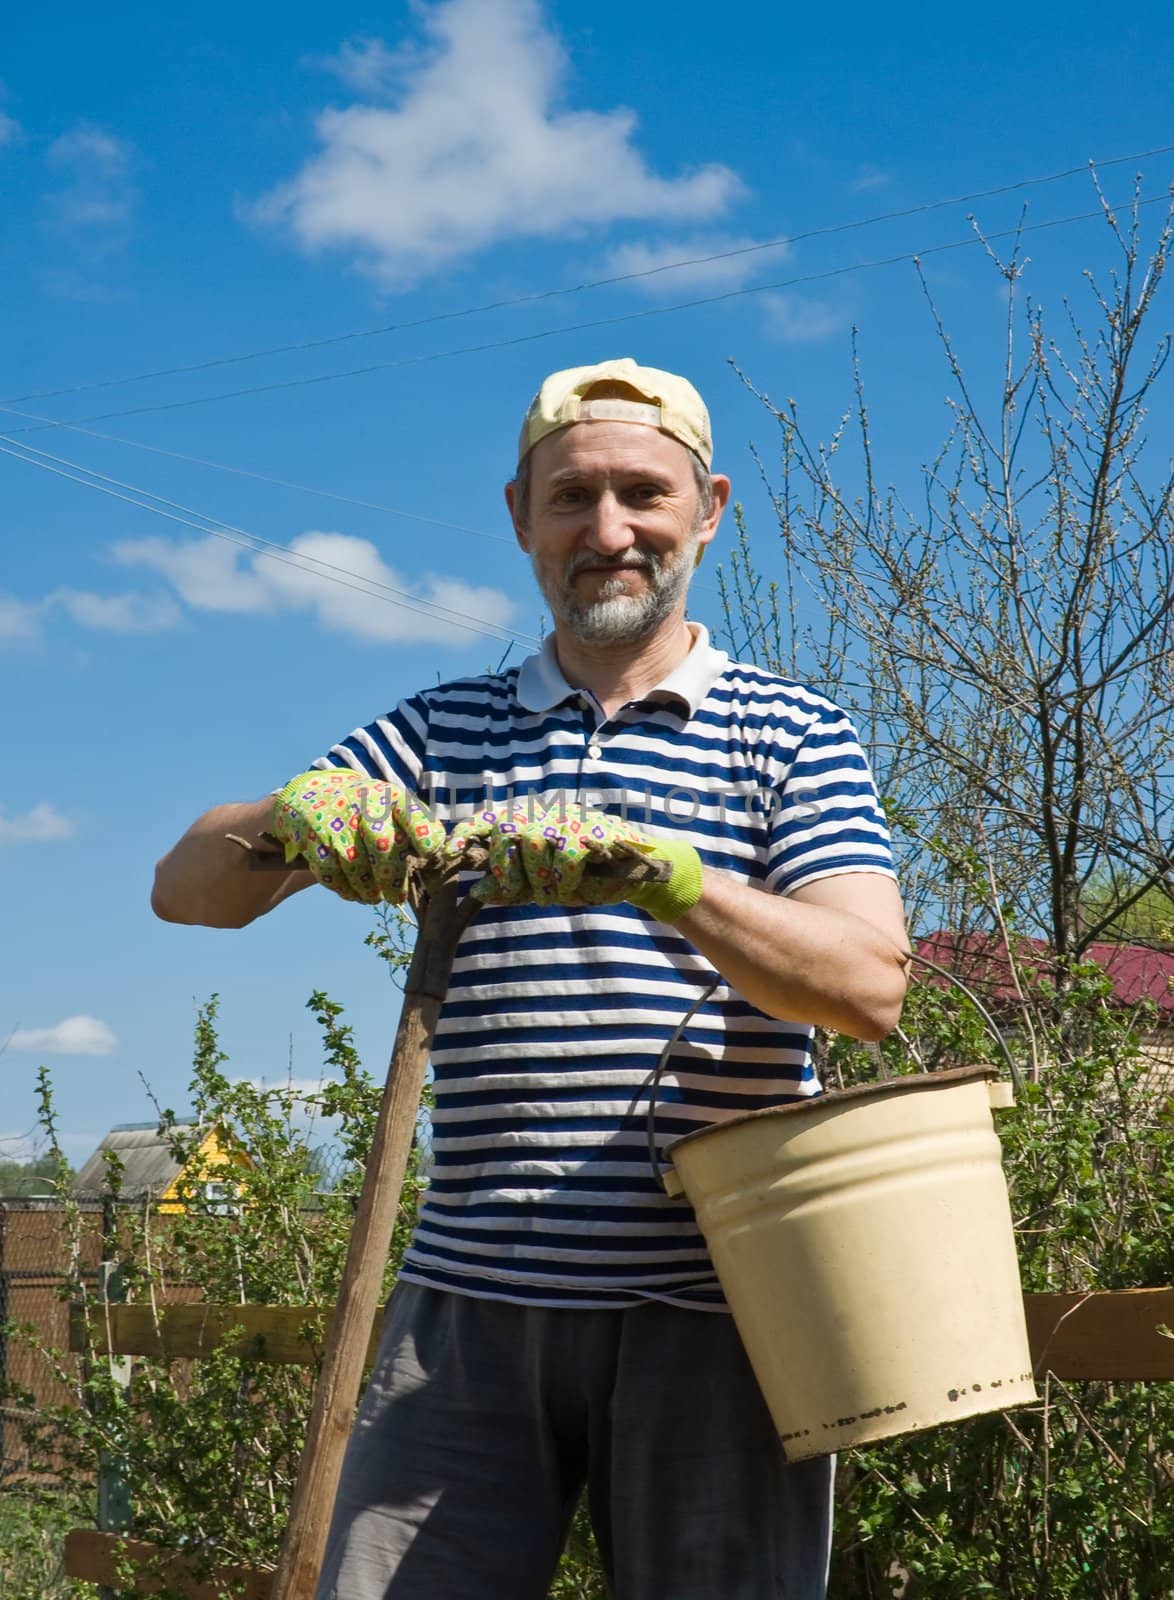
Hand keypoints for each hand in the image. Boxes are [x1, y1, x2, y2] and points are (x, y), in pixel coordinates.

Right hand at [271, 770, 445, 903]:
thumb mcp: (393, 806)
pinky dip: (344, 889)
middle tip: (396, 897)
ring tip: (375, 897)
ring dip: (368, 889)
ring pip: (355, 865)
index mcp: (391, 797)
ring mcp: (336, 821)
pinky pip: (331, 873)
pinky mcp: (313, 838)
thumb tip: (442, 857)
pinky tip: (353, 893)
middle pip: (383, 848)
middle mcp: (364, 805)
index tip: (429, 854)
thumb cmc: (368, 810)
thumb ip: (418, 827)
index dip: (424, 837)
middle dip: (392, 880)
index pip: (413, 816)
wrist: (315, 794)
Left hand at [447, 802, 703, 922]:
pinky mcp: (588, 832)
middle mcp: (544, 816)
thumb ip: (512, 888)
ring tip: (552, 893)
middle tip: (522, 891)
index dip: (465, 833)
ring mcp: (566, 821)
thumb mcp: (544, 886)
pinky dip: (564, 882)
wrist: (639, 872)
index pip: (487, 820)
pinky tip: (573, 889)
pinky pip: (562, 858)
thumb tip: (476, 890)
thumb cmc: (587, 876)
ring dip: (539, 881)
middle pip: (505, 835)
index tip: (447, 854)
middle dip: (506, 869)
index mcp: (530, 825)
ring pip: (533, 846)